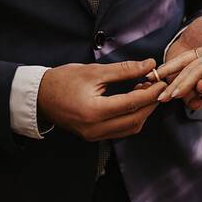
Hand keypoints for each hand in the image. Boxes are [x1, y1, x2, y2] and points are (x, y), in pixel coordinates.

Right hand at [37, 59, 166, 141]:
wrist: (39, 96)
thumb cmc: (63, 80)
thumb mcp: (94, 71)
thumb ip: (124, 70)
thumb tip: (149, 64)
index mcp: (94, 111)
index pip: (131, 103)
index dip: (150, 92)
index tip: (162, 81)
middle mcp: (95, 128)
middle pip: (135, 119)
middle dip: (150, 103)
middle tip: (158, 86)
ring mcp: (94, 135)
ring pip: (130, 128)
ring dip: (143, 112)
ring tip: (146, 91)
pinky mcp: (93, 136)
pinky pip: (120, 131)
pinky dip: (132, 117)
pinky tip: (134, 102)